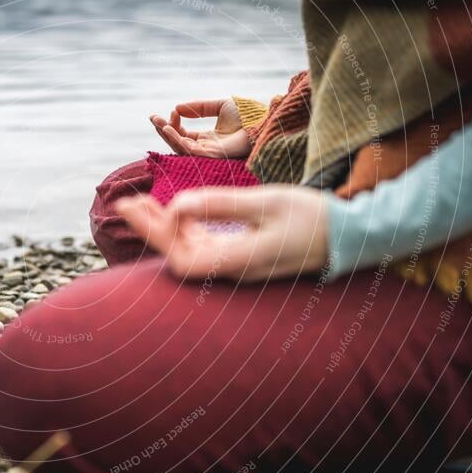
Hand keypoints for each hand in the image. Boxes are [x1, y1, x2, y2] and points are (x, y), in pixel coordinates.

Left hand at [116, 186, 328, 281]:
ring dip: (163, 227)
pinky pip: (203, 247)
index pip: (181, 261)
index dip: (161, 235)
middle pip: (177, 255)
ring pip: (188, 250)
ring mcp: (235, 267)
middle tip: (122, 202)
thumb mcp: (265, 202)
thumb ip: (219, 204)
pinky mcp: (241, 258)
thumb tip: (176, 205)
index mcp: (237, 261)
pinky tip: (173, 212)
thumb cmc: (312, 218)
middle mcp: (231, 270)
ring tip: (139, 202)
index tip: (158, 205)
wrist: (349, 236)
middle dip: (148, 229)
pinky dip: (184, 229)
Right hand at [150, 100, 251, 158]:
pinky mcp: (212, 156)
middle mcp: (206, 148)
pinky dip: (176, 139)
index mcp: (208, 139)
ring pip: (180, 148)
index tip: (168, 111)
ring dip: (167, 135)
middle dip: (164, 131)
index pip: (184, 135)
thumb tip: (177, 108)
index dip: (173, 124)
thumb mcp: (220, 105)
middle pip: (178, 143)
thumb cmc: (248, 115)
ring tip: (158, 122)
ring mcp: (208, 154)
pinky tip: (169, 128)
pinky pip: (189, 150)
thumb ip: (199, 107)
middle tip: (152, 118)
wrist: (262, 120)